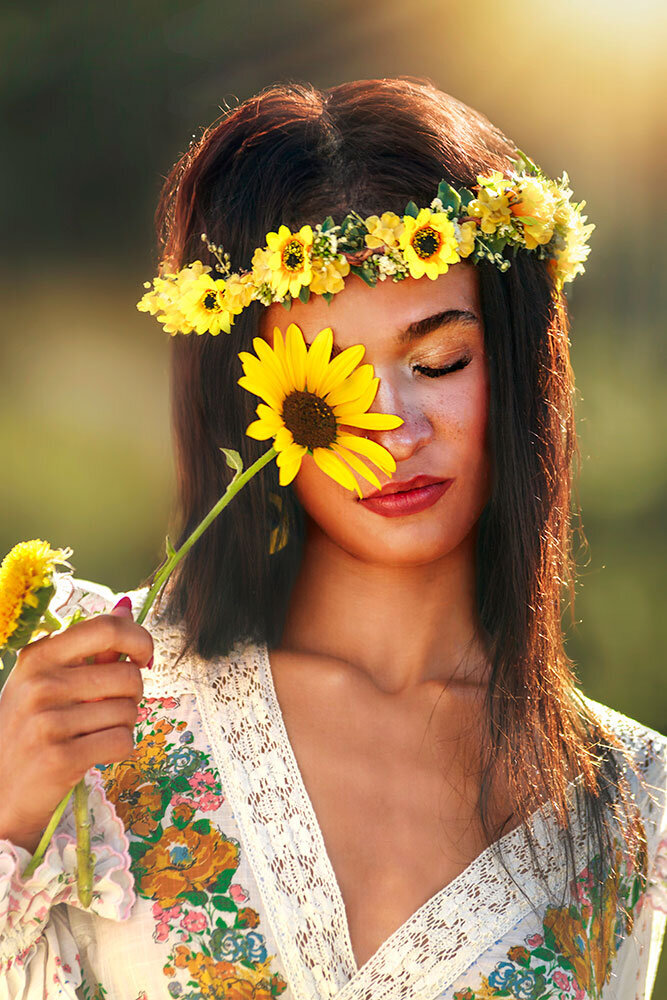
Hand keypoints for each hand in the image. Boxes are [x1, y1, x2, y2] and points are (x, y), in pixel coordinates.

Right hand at [0, 596, 151, 852]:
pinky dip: (120, 749)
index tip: (144, 657)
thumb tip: (126, 607)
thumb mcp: (48, 681)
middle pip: (127, 675)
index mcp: (38, 656)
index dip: (139, 639)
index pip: (107, 629)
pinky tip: (96, 753)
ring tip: (95, 733)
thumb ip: (89, 647)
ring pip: (128, 711)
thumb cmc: (30, 728)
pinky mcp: (60, 758)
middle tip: (112, 708)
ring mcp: (47, 721)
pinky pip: (122, 742)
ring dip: (124, 725)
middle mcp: (39, 684)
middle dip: (133, 694)